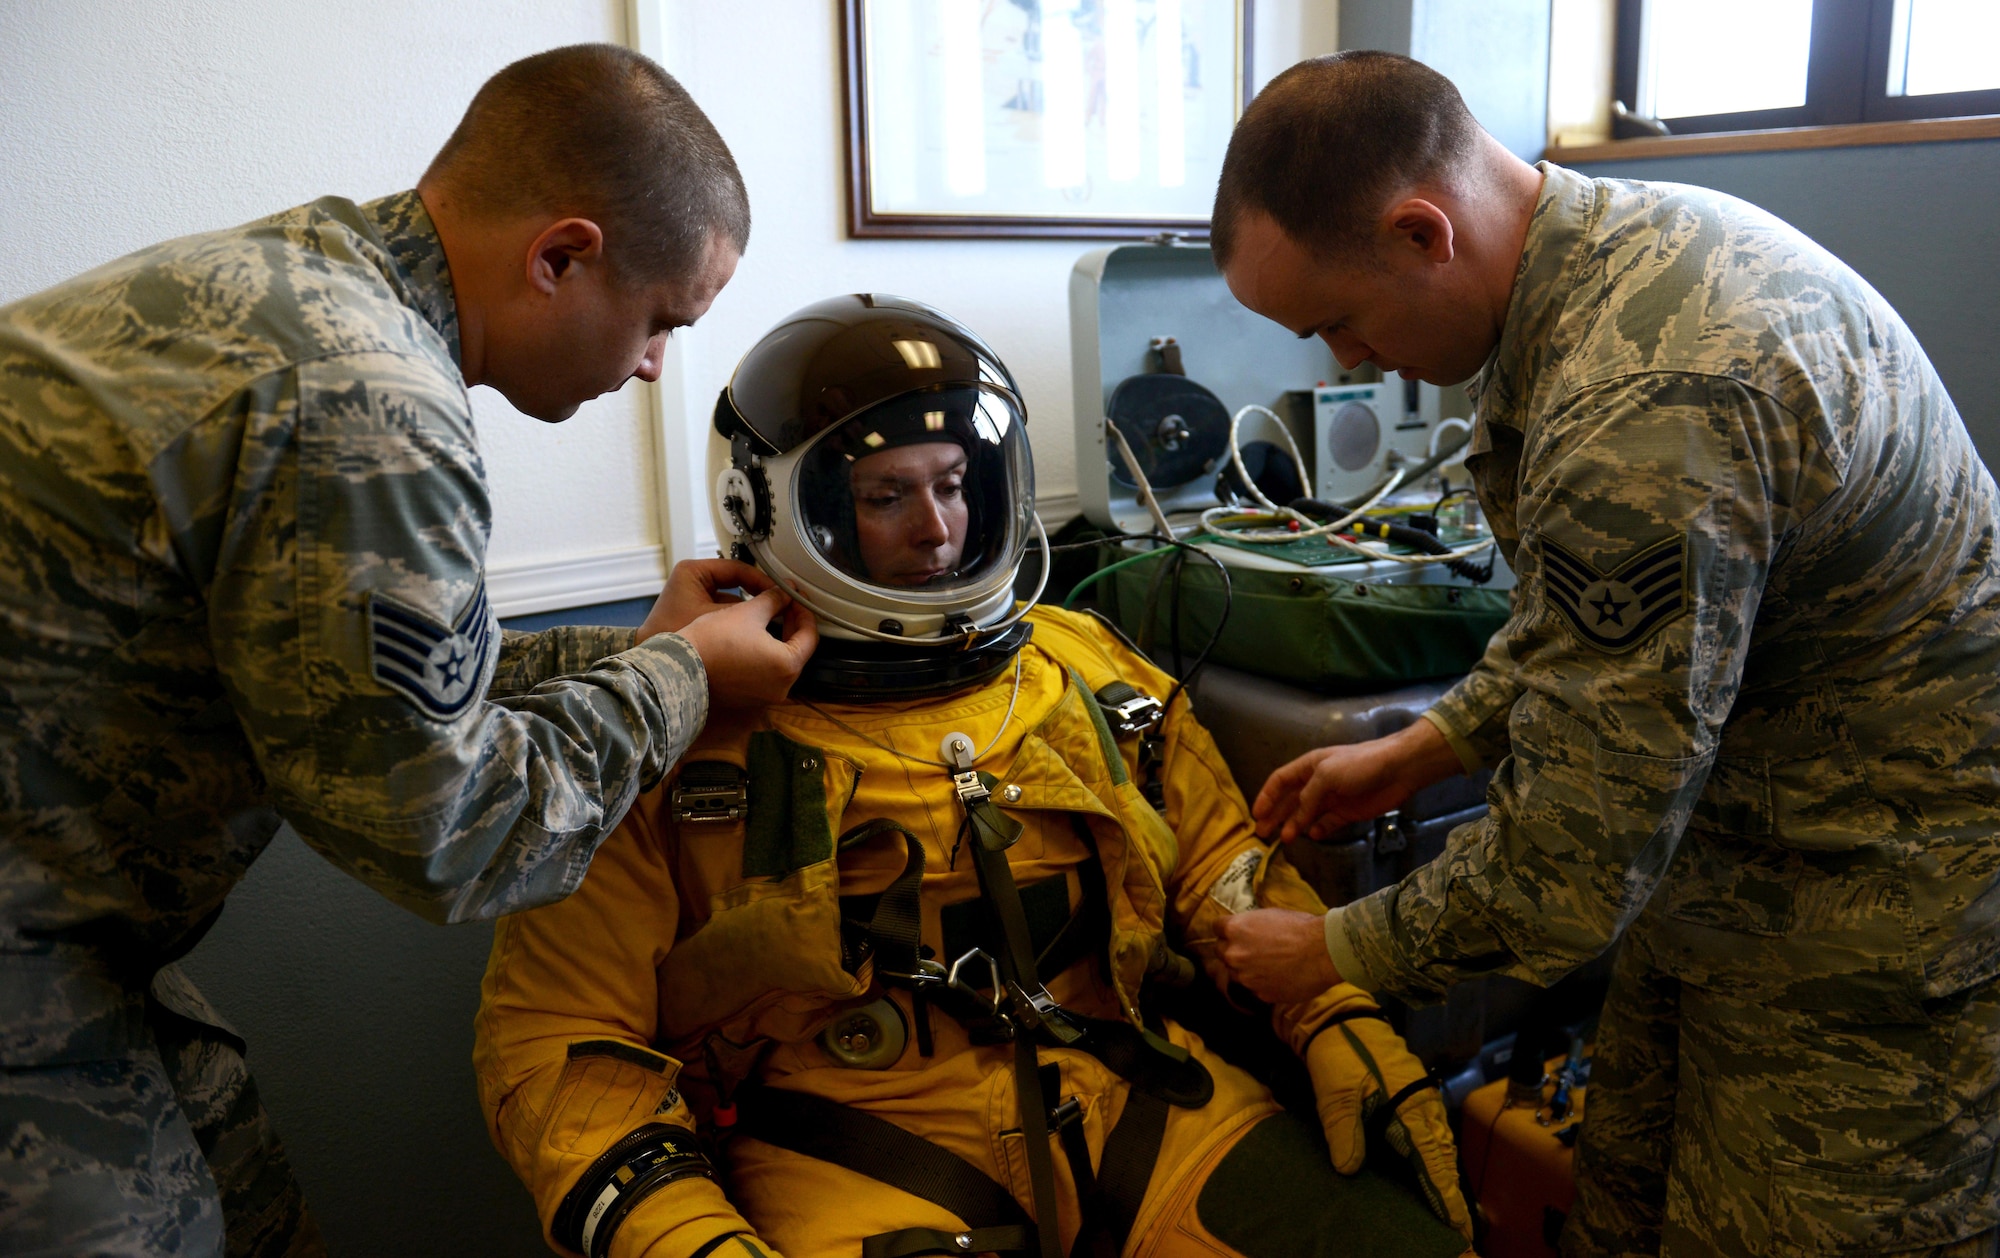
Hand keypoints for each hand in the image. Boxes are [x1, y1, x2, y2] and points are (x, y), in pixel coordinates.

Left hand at [634, 559, 777, 644]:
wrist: (658, 669)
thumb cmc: (678, 641)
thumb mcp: (721, 618)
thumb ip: (753, 607)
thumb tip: (781, 600)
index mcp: (692, 572)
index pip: (738, 569)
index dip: (763, 582)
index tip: (781, 593)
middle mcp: (691, 583)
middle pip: (737, 586)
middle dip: (758, 599)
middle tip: (781, 607)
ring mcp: (693, 600)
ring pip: (732, 602)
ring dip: (749, 613)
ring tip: (770, 622)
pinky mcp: (695, 617)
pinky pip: (724, 615)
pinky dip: (738, 624)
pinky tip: (754, 635)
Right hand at [673, 587, 817, 706]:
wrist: (678, 670)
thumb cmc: (712, 642)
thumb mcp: (747, 612)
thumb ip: (774, 600)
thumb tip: (786, 592)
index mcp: (787, 666)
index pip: (810, 636)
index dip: (803, 612)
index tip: (795, 599)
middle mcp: (781, 687)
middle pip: (797, 651)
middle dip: (791, 626)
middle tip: (783, 604)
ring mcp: (764, 696)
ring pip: (780, 663)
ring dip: (778, 640)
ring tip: (767, 617)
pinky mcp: (748, 699)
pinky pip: (765, 674)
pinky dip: (764, 656)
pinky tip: (752, 638)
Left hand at [1216, 908, 1340, 1003]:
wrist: (1323, 952)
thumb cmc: (1301, 928)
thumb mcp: (1270, 915)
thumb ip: (1250, 925)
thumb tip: (1245, 930)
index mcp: (1235, 929)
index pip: (1217, 927)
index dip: (1228, 929)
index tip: (1236, 931)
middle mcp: (1234, 954)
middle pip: (1221, 952)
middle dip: (1233, 950)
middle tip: (1253, 949)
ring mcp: (1246, 977)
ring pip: (1236, 973)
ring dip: (1246, 969)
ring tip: (1269, 964)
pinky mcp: (1260, 994)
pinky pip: (1254, 988)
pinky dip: (1263, 983)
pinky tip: (1280, 976)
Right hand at [1252, 719, 1459, 841]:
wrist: (1397, 769)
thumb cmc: (1360, 765)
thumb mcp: (1327, 775)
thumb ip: (1308, 796)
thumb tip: (1297, 817)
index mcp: (1309, 767)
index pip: (1280, 781)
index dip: (1266, 796)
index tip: (1256, 814)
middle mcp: (1317, 783)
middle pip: (1290, 800)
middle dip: (1276, 815)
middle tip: (1263, 833)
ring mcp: (1332, 798)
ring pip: (1307, 814)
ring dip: (1295, 825)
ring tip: (1285, 840)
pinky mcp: (1347, 812)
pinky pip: (1328, 823)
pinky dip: (1319, 830)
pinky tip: (1313, 836)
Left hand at [1302, 996, 1473, 1241]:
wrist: (1338, 1014)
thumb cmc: (1338, 1052)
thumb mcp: (1336, 1092)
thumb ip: (1344, 1131)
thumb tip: (1350, 1169)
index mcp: (1408, 1105)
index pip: (1430, 1159)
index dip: (1443, 1192)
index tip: (1455, 1221)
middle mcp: (1422, 1102)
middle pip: (1442, 1153)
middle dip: (1450, 1189)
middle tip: (1459, 1223)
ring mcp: (1419, 1093)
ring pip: (1439, 1140)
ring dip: (1443, 1169)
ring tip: (1449, 1202)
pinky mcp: (1411, 1088)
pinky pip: (1430, 1126)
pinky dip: (1434, 1149)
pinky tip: (1429, 1163)